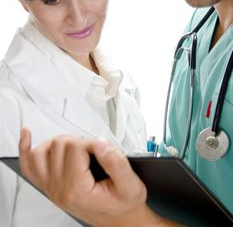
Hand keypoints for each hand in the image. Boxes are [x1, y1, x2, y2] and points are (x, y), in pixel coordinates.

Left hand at [19, 129, 147, 226]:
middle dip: (80, 142)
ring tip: (77, 148)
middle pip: (59, 145)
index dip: (93, 142)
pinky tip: (27, 136)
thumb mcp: (131, 185)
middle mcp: (59, 190)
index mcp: (77, 190)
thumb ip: (117, 162)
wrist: (120, 220)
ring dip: (60, 143)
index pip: (76, 147)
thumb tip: (100, 143)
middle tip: (96, 151)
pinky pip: (29, 165)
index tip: (105, 150)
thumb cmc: (124, 204)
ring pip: (43, 151)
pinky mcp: (49, 186)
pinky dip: (26, 149)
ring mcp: (51, 188)